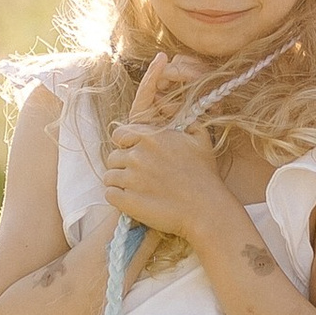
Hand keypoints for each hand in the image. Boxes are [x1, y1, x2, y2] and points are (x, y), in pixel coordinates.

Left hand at [105, 62, 236, 240]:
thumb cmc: (205, 175)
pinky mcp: (127, 201)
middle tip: (137, 176)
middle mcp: (137, 155)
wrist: (206, 210)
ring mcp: (130, 179)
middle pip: (112, 156)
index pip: (119, 134)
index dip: (125, 144)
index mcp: (150, 138)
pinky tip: (131, 200)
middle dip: (123, 165)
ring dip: (119, 182)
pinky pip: (109, 194)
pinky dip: (117, 197)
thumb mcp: (200, 137)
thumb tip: (167, 104)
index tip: (135, 154)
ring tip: (135, 189)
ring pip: (109, 176)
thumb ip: (183, 118)